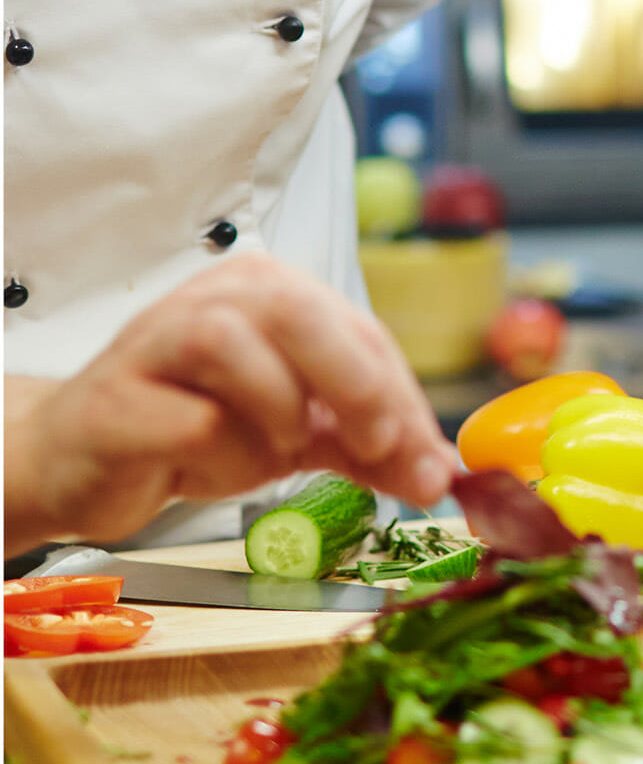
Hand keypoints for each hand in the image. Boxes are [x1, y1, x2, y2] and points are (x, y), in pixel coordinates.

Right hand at [4, 253, 455, 552]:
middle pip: (298, 311)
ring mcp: (157, 341)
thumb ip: (366, 448)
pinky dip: (218, 454)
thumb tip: (438, 473)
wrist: (83, 460)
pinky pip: (187, 419)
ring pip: (235, 349)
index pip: (359, 330)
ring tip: (274, 451)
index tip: (431, 462)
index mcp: (269, 290)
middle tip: (378, 445)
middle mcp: (215, 298)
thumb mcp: (295, 433)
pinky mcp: (116, 397)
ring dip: (275, 412)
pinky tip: (206, 464)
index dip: (403, 397)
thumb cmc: (190, 427)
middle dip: (354, 381)